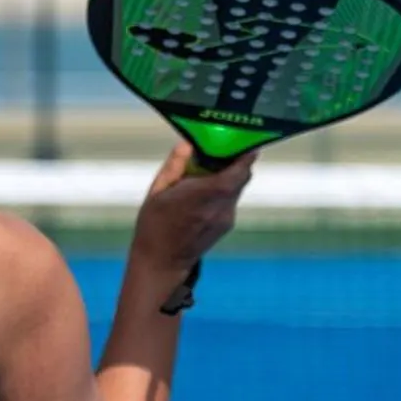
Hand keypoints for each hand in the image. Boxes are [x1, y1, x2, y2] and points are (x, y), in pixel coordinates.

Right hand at [129, 140, 253, 281]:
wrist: (162, 262)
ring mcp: (226, 218)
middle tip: (222, 148)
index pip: (238, 171)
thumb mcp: (157, 191)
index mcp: (203, 195)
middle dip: (236, 160)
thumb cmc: (154, 226)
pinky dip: (224, 189)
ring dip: (229, 175)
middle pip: (242, 177)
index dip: (246, 153)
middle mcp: (220, 207)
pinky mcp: (226, 225)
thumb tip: (187, 143)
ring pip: (237, 188)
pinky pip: (231, 199)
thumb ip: (175, 165)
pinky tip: (205, 190)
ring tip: (208, 170)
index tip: (244, 138)